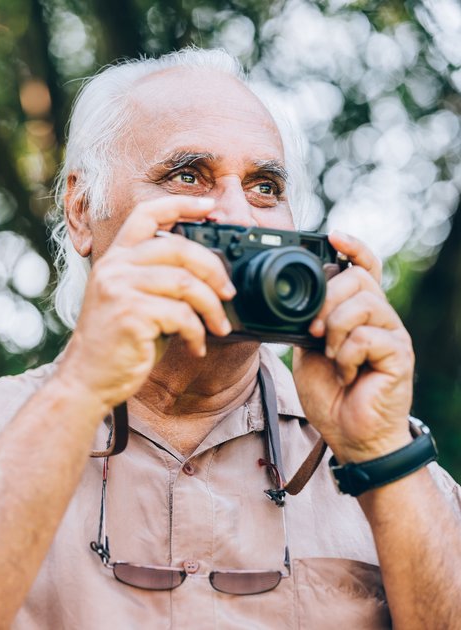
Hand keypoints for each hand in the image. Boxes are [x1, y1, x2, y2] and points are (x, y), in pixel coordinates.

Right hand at [57, 196, 235, 409]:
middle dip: (213, 270)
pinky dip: (197, 333)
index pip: (146, 215)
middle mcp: (114, 267)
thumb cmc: (115, 343)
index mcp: (115, 258)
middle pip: (178, 248)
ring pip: (186, 283)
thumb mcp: (132, 299)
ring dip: (211, 307)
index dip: (180, 205)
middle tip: (227, 292)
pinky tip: (196, 346)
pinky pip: (181, 315)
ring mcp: (120, 288)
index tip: (209, 207)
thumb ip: (158, 278)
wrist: (86, 378)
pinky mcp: (130, 314)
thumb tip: (208, 271)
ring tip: (218, 326)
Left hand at [292, 232, 413, 462]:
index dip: (353, 248)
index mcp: (360, 314)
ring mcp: (393, 336)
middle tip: (312, 330)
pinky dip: (346, 354)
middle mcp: (381, 319)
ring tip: (329, 354)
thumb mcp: (308, 350)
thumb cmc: (332, 394)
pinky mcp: (399, 355)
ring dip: (335, 328)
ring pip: (364, 304)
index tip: (332, 236)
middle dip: (327, 298)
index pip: (365, 268)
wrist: (350, 434)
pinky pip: (368, 336)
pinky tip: (345, 372)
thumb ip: (308, 322)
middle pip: (359, 280)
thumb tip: (297, 297)